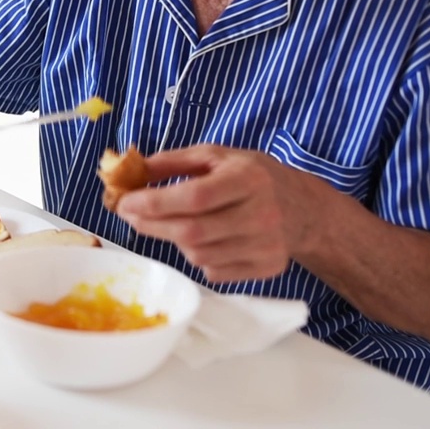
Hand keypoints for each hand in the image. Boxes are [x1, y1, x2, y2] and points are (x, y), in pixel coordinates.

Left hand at [115, 144, 317, 282]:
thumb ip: (175, 161)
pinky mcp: (266, 268)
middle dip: (151, 225)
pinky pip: (215, 272)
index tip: (125, 202)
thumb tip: (134, 170)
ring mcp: (265, 246)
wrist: (304, 209)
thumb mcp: (218, 156)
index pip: (194, 197)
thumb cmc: (254, 177)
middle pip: (192, 231)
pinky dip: (199, 257)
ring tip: (172, 224)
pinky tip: (204, 240)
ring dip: (174, 240)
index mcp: (248, 179)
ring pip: (199, 255)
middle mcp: (261, 214)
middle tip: (129, 216)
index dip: (154, 203)